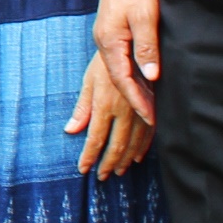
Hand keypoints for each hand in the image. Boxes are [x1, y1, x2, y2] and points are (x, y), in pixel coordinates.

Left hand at [68, 52, 152, 176]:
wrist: (132, 46)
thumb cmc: (105, 62)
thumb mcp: (89, 81)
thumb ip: (82, 107)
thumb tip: (70, 129)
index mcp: (104, 104)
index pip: (95, 138)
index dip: (89, 156)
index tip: (83, 169)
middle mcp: (123, 110)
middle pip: (115, 145)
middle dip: (108, 163)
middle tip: (102, 176)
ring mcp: (139, 110)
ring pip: (133, 143)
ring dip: (125, 160)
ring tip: (118, 171)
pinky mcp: (151, 108)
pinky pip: (149, 134)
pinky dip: (142, 148)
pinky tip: (138, 158)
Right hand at [91, 0, 160, 126]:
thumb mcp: (144, 17)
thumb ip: (147, 47)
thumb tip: (152, 76)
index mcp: (109, 42)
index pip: (122, 81)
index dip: (138, 101)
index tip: (151, 118)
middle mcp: (104, 42)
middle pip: (118, 80)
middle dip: (135, 101)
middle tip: (153, 120)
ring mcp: (107, 37)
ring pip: (120, 71)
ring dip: (134, 89)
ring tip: (150, 106)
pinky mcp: (113, 32)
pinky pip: (121, 61)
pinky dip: (132, 75)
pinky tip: (144, 80)